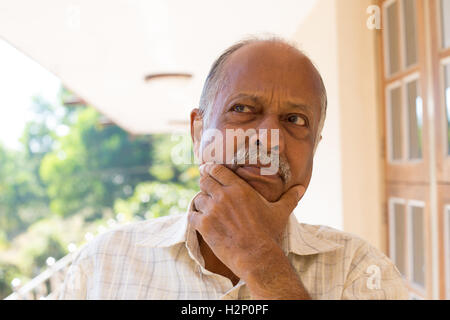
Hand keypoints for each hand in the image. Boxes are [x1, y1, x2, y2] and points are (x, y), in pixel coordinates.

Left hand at [188, 164, 305, 279]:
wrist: (257, 257)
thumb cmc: (269, 234)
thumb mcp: (280, 213)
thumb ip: (289, 198)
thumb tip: (301, 188)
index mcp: (239, 188)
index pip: (217, 170)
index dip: (211, 169)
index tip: (208, 169)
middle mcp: (223, 196)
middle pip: (204, 180)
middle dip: (204, 183)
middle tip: (206, 187)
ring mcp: (212, 210)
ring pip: (197, 198)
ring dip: (200, 202)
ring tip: (205, 208)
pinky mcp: (204, 225)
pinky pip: (191, 215)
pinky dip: (194, 217)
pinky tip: (199, 220)